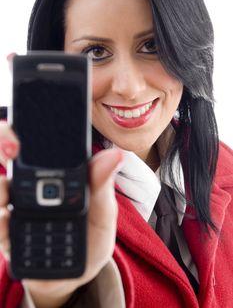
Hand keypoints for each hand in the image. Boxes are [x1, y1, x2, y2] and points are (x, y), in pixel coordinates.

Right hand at [0, 121, 122, 307]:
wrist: (74, 275)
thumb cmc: (91, 238)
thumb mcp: (103, 212)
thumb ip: (103, 185)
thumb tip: (116, 155)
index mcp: (59, 173)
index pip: (42, 142)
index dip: (32, 127)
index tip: (31, 121)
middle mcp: (33, 185)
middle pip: (10, 154)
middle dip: (4, 141)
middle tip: (13, 147)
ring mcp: (17, 207)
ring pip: (0, 185)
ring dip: (0, 185)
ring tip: (7, 190)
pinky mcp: (8, 232)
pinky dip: (1, 218)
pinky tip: (8, 219)